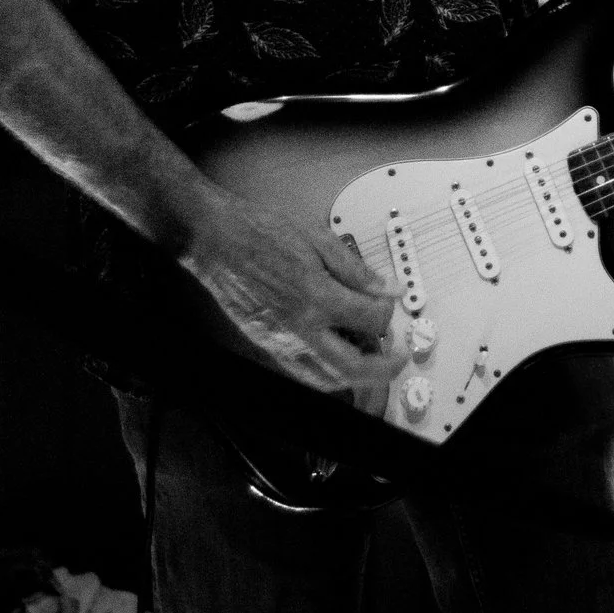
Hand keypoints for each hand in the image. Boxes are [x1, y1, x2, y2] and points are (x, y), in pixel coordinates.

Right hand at [179, 194, 405, 393]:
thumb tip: (389, 289)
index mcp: (317, 297)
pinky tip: (334, 352)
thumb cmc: (262, 232)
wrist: (217, 239)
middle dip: (382, 369)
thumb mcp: (319, 239)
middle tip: (396, 358)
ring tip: (368, 355)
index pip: (371, 320)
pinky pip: (303, 373)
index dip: (389, 314)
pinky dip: (326, 372)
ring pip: (327, 379)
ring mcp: (281, 342)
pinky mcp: (267, 346)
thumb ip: (357, 270)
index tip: (391, 304)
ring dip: (354, 375)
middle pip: (352, 368)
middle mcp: (300, 327)